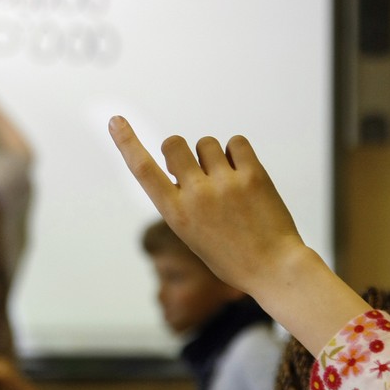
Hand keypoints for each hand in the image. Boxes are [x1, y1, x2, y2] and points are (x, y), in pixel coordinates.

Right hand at [107, 116, 304, 294]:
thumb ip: (182, 198)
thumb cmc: (230, 254)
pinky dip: (237, 152)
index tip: (115, 121)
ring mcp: (225, 184)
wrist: (274, 269)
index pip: (143, 170)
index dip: (127, 143)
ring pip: (206, 143)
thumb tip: (184, 162)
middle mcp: (196, 195)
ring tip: (227, 181)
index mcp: (176, 213)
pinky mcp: (252, 175)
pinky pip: (236, 142)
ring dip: (213, 155)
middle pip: (174, 144)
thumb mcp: (192, 233)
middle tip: (196, 168)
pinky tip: (243, 173)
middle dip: (180, 149)